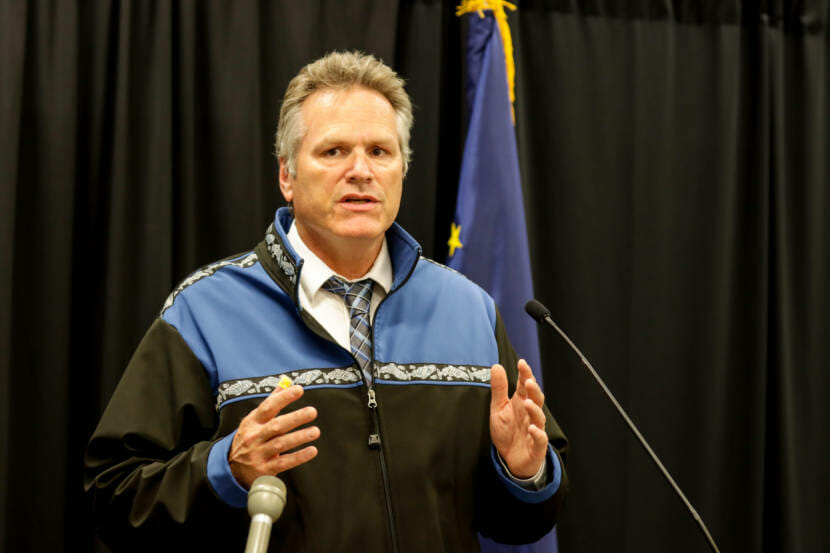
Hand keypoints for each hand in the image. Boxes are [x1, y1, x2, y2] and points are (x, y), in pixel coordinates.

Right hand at [229, 385, 319, 488]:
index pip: (268, 407)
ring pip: (280, 444)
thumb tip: (285, 383)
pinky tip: (312, 450)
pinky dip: (298, 457)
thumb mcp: (254, 420)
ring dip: (299, 437)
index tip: (299, 390)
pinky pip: (283, 462)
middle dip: (295, 418)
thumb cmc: (249, 439)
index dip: (283, 398)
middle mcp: (254, 437)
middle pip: (276, 426)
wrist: (232, 469)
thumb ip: (271, 402)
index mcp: (252, 422)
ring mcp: (258, 454)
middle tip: (312, 411)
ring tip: (315, 431)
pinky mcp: (264, 470)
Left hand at [489, 359, 548, 477]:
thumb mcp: (498, 408)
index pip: (526, 386)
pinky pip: (541, 440)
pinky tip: (533, 429)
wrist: (510, 460)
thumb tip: (497, 365)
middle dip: (534, 390)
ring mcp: (535, 430)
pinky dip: (538, 434)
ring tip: (527, 402)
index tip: (521, 363)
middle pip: (536, 399)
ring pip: (539, 418)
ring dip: (535, 410)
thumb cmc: (507, 432)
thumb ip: (499, 389)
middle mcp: (530, 415)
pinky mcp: (536, 447)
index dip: (525, 374)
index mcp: (521, 403)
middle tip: (528, 380)